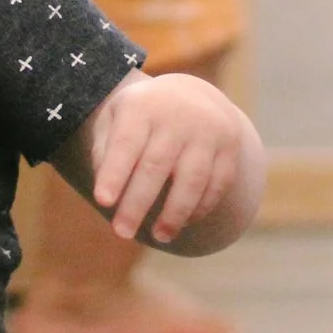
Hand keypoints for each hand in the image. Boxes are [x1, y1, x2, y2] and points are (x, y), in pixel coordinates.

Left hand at [85, 73, 247, 244]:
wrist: (189, 95)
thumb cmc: (140, 119)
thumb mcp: (114, 121)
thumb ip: (104, 153)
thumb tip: (109, 195)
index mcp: (142, 106)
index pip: (126, 143)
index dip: (114, 173)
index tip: (103, 202)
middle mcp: (178, 114)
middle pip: (156, 165)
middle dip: (138, 204)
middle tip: (122, 233)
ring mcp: (208, 129)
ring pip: (192, 179)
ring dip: (174, 214)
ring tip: (159, 237)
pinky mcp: (230, 145)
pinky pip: (217, 184)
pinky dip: (200, 208)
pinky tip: (183, 222)